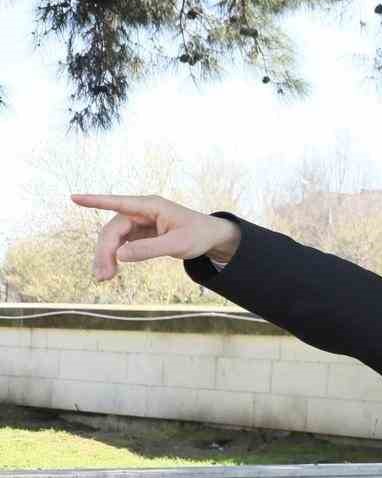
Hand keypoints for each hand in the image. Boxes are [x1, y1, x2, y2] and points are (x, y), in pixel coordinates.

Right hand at [70, 194, 241, 280]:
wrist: (212, 237)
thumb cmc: (198, 235)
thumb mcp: (178, 245)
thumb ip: (149, 249)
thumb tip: (120, 256)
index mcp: (150, 206)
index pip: (118, 203)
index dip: (95, 201)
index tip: (74, 198)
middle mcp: (141, 211)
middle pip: (112, 229)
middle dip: (105, 252)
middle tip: (102, 276)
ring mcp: (139, 222)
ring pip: (114, 238)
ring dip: (106, 257)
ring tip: (103, 278)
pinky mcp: (140, 233)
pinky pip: (121, 244)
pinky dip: (114, 257)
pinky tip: (110, 271)